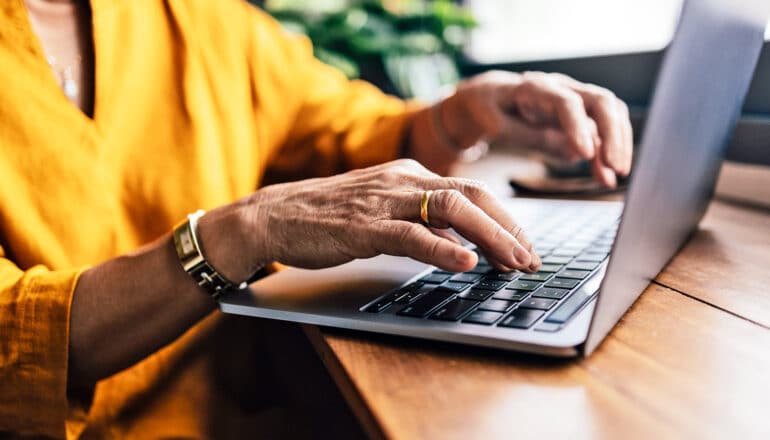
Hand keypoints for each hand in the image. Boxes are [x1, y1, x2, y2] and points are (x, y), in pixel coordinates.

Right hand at [197, 159, 540, 280]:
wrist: (274, 215)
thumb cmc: (329, 216)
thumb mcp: (383, 211)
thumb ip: (421, 222)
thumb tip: (462, 244)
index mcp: (410, 174)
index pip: (472, 190)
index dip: (505, 219)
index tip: (525, 245)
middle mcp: (402, 180)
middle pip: (472, 195)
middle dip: (509, 227)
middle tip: (531, 258)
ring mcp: (383, 201)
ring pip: (451, 210)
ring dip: (490, 237)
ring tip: (514, 262)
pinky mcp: (363, 226)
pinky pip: (411, 234)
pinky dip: (442, 248)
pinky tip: (466, 262)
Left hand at [440, 71, 632, 186]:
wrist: (490, 98)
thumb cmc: (490, 109)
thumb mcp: (496, 125)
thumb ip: (529, 136)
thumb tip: (570, 151)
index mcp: (536, 87)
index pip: (566, 102)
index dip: (578, 127)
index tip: (586, 154)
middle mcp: (562, 88)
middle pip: (600, 102)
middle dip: (613, 135)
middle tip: (615, 167)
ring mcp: (575, 100)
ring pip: (609, 114)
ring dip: (617, 145)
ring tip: (615, 176)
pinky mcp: (579, 116)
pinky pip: (601, 132)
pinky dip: (606, 154)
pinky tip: (606, 177)